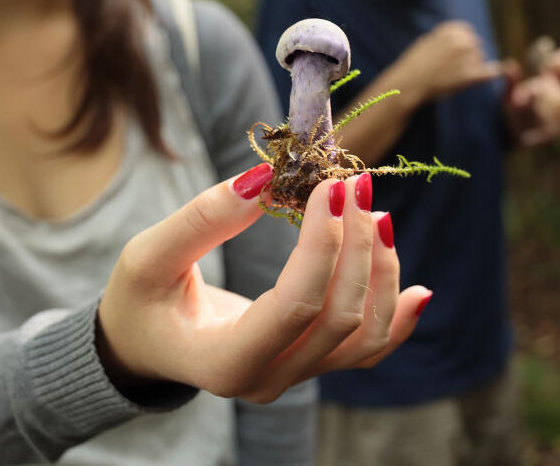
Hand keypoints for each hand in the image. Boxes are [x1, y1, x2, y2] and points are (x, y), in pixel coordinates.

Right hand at [97, 166, 429, 403]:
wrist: (144, 346)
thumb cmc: (140, 301)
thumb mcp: (147, 257)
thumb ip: (202, 220)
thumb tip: (265, 178)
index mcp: (222, 362)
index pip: (295, 307)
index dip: (323, 245)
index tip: (330, 186)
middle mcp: (267, 380)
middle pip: (339, 318)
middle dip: (357, 245)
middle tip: (354, 184)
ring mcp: (296, 377)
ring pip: (364, 334)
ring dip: (381, 271)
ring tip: (378, 214)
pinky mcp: (313, 364)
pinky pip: (369, 349)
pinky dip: (398, 317)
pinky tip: (419, 288)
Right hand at [392, 21, 503, 104]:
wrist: (409, 83)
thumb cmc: (414, 64)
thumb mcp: (427, 41)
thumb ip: (445, 37)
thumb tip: (460, 35)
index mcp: (451, 30)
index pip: (468, 32)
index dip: (464, 43)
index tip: (456, 54)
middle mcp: (462, 40)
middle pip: (476, 46)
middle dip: (469, 55)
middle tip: (454, 68)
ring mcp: (468, 57)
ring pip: (480, 60)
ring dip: (473, 67)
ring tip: (454, 76)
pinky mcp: (470, 75)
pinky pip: (490, 73)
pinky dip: (493, 73)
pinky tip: (496, 74)